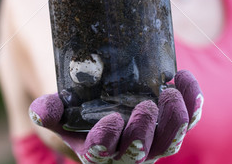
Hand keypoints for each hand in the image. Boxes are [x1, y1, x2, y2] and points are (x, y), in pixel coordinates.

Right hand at [29, 70, 202, 162]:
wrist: (108, 106)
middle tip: (148, 104)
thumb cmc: (83, 111)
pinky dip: (192, 102)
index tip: (112, 118)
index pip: (101, 152)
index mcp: (98, 148)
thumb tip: (40, 110)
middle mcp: (128, 150)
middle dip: (145, 131)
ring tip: (171, 92)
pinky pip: (189, 120)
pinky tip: (185, 78)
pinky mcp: (171, 125)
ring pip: (171, 141)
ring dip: (175, 119)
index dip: (106, 140)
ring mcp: (154, 140)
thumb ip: (50, 110)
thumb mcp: (63, 110)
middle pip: (140, 151)